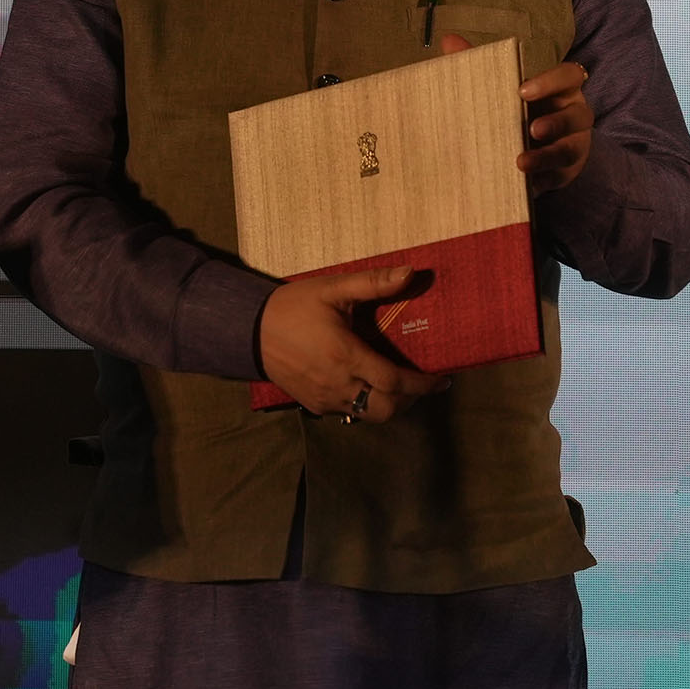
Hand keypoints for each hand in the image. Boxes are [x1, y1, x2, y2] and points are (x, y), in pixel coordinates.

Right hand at [257, 265, 447, 420]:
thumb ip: (373, 283)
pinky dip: (365, 404)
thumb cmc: (292, 306)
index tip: (442, 379)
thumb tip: (411, 273)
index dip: (423, 384)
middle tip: (421, 384)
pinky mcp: (313, 404)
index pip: (395, 382)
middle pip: (386, 409)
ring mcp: (324, 398)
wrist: (248, 329)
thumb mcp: (332, 289)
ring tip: (397, 386)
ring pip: (368, 415)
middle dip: (410, 400)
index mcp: (345, 355)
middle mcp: (337, 383)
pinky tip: (366, 385)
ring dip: (389, 404)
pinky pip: (348, 413)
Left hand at [439, 33, 592, 193]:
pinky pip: (557, 179)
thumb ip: (480, 63)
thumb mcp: (501, 86)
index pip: (569, 76)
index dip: (551, 81)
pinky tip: (525, 186)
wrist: (533, 146)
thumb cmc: (516, 107)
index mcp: (561, 89)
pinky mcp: (564, 173)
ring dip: (546, 157)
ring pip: (569, 151)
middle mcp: (574, 115)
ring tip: (521, 163)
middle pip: (578, 116)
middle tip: (531, 129)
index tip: (522, 89)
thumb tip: (449, 39)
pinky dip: (541, 182)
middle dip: (556, 123)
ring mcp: (573, 145)